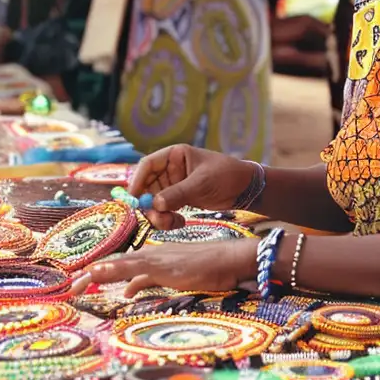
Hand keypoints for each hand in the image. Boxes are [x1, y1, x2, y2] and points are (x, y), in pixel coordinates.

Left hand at [74, 236, 254, 298]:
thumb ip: (147, 281)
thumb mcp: (170, 278)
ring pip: (122, 265)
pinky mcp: (168, 268)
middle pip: (112, 264)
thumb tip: (126, 290)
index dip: (94, 272)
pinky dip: (127, 275)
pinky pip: (143, 272)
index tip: (77, 282)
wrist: (228, 258)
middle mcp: (148, 256)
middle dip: (89, 276)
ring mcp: (158, 260)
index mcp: (147, 258)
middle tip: (69, 289)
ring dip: (100, 274)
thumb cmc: (204, 268)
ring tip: (79, 282)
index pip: (115, 265)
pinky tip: (116, 282)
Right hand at [130, 143, 257, 226]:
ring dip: (158, 214)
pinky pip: (166, 209)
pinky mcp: (181, 199)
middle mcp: (171, 170)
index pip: (148, 165)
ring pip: (155, 201)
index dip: (137, 181)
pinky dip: (168, 219)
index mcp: (174, 156)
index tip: (133, 199)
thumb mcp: (201, 183)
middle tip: (154, 219)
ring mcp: (175, 185)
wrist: (246, 189)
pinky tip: (179, 223)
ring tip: (171, 224)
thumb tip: (156, 205)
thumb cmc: (225, 175)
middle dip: (148, 204)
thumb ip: (178, 193)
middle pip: (148, 186)